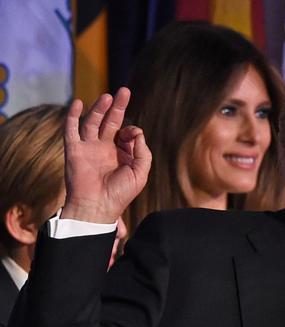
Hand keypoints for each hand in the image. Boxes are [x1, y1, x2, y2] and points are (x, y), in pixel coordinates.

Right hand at [61, 87, 150, 222]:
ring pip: (93, 122)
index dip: (131, 131)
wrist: (97, 207)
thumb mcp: (140, 172)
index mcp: (121, 154)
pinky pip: (71, 129)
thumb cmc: (120, 193)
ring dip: (99, 108)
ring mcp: (88, 148)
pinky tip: (78, 103)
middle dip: (117, 107)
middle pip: (110, 122)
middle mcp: (104, 149)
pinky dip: (73, 116)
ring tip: (108, 96)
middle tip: (124, 91)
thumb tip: (136, 131)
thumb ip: (142, 151)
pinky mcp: (74, 150)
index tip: (130, 137)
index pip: (126, 133)